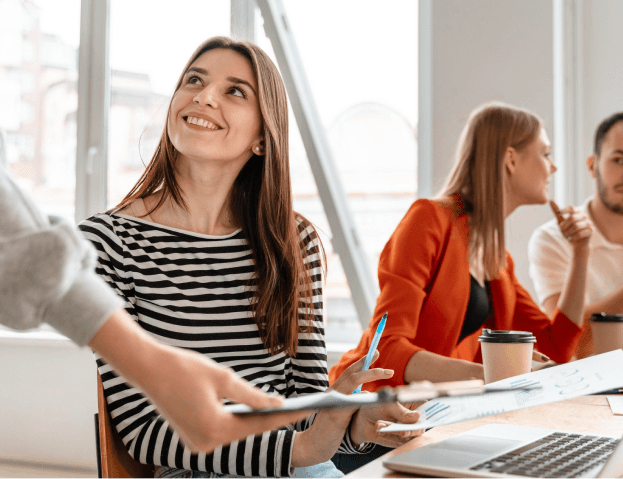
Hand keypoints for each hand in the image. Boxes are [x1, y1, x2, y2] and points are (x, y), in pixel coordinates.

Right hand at [90, 309, 311, 453]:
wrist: (147, 368)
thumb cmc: (184, 368)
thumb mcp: (224, 378)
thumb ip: (252, 395)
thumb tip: (276, 404)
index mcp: (214, 430)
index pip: (259, 425)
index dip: (285, 417)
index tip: (306, 409)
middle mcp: (205, 444)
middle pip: (247, 432)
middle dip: (271, 419)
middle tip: (298, 409)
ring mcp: (196, 444)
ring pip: (234, 432)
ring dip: (254, 421)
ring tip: (281, 410)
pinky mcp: (191, 438)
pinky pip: (221, 431)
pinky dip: (236, 421)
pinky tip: (253, 412)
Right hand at [291, 350, 393, 466]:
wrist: (311, 445)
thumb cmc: (327, 430)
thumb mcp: (340, 412)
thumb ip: (351, 401)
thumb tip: (366, 393)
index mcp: (334, 391)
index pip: (349, 372)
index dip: (362, 361)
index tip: (375, 353)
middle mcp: (332, 393)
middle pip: (352, 373)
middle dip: (370, 365)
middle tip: (382, 359)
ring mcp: (333, 402)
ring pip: (353, 381)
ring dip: (371, 374)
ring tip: (386, 372)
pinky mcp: (336, 415)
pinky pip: (351, 401)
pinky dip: (362, 396)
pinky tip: (371, 395)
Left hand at [349, 399, 424, 447]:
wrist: (360, 417)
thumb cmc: (376, 405)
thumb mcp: (387, 404)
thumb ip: (401, 412)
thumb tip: (417, 416)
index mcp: (413, 405)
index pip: (427, 409)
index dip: (429, 415)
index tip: (421, 419)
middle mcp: (412, 419)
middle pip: (420, 428)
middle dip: (411, 430)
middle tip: (403, 431)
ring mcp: (406, 430)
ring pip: (408, 436)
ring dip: (394, 431)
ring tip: (380, 424)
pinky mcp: (398, 440)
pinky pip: (397, 442)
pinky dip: (387, 435)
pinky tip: (378, 427)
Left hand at [549, 200, 592, 250]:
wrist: (575, 243)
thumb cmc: (568, 231)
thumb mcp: (560, 222)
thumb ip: (556, 212)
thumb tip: (550, 200)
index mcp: (577, 212)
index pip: (571, 208)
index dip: (564, 210)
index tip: (558, 213)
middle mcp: (584, 216)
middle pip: (572, 218)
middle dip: (564, 226)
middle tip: (562, 230)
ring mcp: (588, 223)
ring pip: (576, 226)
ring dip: (568, 233)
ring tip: (567, 235)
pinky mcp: (591, 231)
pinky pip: (580, 233)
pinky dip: (573, 237)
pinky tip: (571, 239)